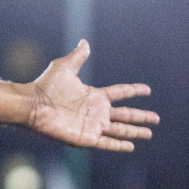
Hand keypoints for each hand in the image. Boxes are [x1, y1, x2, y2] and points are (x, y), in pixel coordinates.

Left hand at [27, 41, 157, 152]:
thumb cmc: (45, 86)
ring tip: (149, 134)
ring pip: (120, 130)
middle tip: (156, 119)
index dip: (134, 91)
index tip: (147, 90)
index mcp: (94, 95)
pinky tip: (131, 146)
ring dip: (134, 132)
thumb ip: (78, 57)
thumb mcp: (64, 67)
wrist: (32, 104)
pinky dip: (119, 145)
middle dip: (141, 117)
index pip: (120, 93)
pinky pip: (106, 143)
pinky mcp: (85, 137)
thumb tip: (85, 42)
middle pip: (125, 115)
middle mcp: (96, 111)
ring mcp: (92, 125)